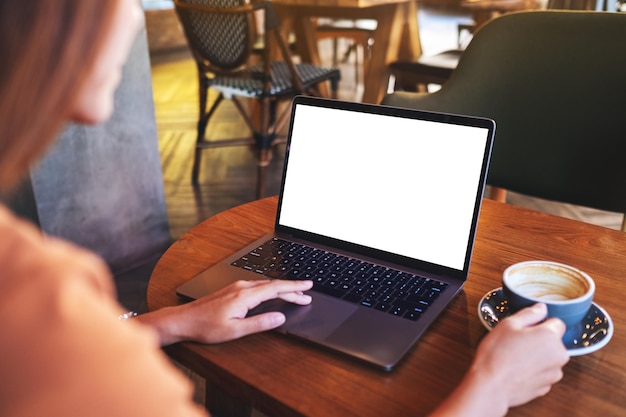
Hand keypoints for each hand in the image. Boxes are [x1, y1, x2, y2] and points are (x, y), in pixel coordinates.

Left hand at [141, 279, 312, 344]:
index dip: (294, 288)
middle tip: (307, 294)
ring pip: (265, 284)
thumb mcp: (235, 330)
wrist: (184, 320)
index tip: (308, 287)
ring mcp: (236, 286)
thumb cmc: (206, 327)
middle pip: (273, 285)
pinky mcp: (232, 289)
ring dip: (281, 289)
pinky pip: (257, 285)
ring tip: (295, 295)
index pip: (276, 288)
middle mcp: (242, 287)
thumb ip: (259, 323)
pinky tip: (273, 293)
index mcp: (245, 295)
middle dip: (292, 289)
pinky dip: (270, 289)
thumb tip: (279, 318)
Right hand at [430, 303, 568, 416]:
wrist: (491, 386)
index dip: (541, 323)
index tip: (527, 327)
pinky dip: (533, 370)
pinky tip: (516, 369)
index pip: (556, 322)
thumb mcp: (508, 324)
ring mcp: (553, 374)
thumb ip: (529, 314)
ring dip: (537, 356)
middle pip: (553, 341)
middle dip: (539, 340)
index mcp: (550, 336)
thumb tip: (541, 308)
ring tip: (514, 357)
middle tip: (517, 341)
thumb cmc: (497, 354)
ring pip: (548, 358)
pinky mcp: (545, 387)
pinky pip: (542, 373)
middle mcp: (558, 355)